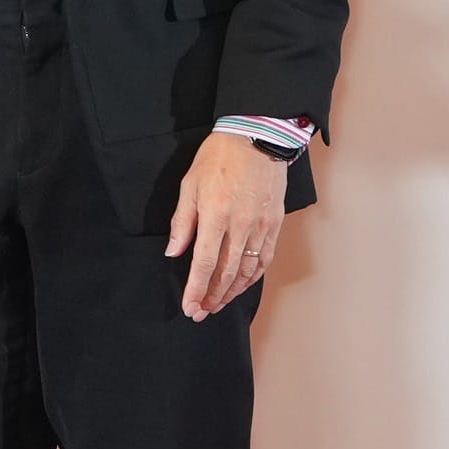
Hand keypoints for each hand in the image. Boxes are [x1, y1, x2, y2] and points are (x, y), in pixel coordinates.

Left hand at [164, 131, 290, 319]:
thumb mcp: (190, 184)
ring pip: (248, 269)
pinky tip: (243, 285)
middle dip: (212, 296)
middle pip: (227, 272)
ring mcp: (261, 225)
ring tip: (218, 304)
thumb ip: (183, 221)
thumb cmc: (218, 157)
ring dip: (232, 291)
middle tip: (201, 312)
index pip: (204, 262)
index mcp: (216, 214)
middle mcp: (241, 224)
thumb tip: (173, 251)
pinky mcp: (275, 222)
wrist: (257, 136)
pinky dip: (254, 276)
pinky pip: (265, 257)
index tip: (190, 307)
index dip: (196, 288)